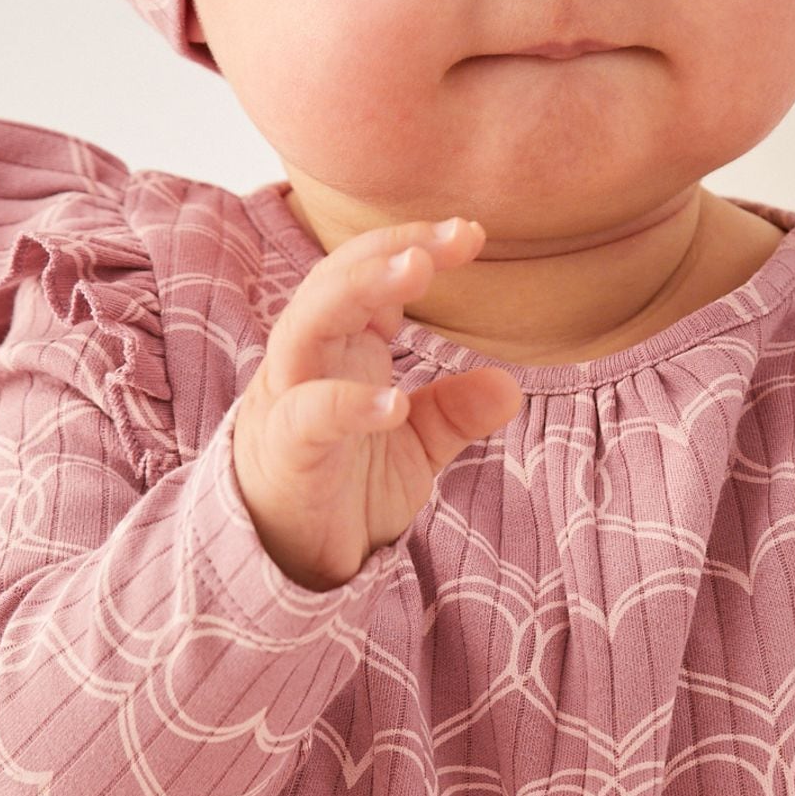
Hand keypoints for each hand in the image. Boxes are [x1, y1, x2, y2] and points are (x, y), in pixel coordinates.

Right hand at [232, 216, 525, 590]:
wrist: (287, 560)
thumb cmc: (342, 488)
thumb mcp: (412, 448)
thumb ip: (453, 413)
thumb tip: (508, 386)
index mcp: (340, 349)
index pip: (367, 274)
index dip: (414, 245)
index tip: (472, 234)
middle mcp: (310, 360)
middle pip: (336, 281)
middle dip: (391, 249)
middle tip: (455, 236)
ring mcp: (291, 400)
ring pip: (308, 324)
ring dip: (361, 290)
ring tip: (415, 270)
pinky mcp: (286, 450)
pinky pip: (310, 415)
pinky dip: (350, 403)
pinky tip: (395, 403)